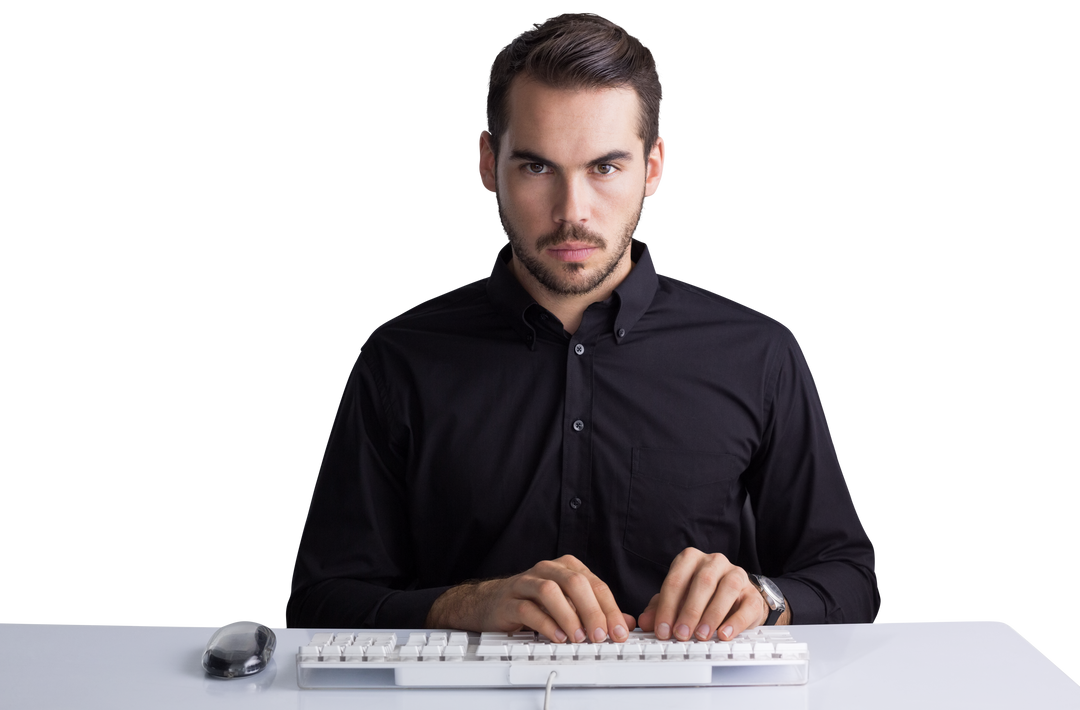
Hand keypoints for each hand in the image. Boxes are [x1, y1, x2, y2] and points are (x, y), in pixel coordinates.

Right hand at [426, 555, 634, 643]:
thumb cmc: (534, 603)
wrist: (491, 603)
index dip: (610, 609)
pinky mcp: (509, 600)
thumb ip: (598, 612)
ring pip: (551, 591)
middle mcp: (547, 570)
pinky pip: (528, 608)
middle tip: (600, 635)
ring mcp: (526, 582)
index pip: (595, 584)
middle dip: (592, 611)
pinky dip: (545, 624)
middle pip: (575, 583)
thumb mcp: (569, 605)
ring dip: (569, 616)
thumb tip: (628, 624)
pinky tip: (556, 637)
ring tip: (578, 638)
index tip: (619, 631)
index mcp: (566, 568)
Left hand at [638, 548, 778, 641]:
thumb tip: (645, 621)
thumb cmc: (703, 597)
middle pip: (702, 582)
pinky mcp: (753, 594)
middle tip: (681, 634)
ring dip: (712, 615)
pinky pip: (746, 606)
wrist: (736, 599)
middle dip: (689, 611)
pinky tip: (724, 634)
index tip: (662, 629)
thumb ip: (660, 609)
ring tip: (701, 635)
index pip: (676, 580)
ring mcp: (736, 575)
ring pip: (726, 589)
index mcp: (691, 559)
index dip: (667, 606)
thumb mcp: (677, 600)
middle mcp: (714, 562)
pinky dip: (735, 622)